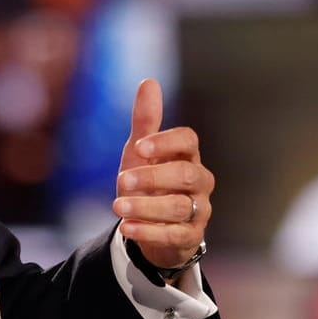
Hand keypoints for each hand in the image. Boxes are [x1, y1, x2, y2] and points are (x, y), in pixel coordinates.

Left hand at [113, 79, 213, 283]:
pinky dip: (150, 232)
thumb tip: (149, 81)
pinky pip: (175, 235)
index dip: (166, 142)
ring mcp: (199, 210)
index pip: (188, 141)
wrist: (154, 227)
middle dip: (153, 177)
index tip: (140, 146)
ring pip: (180, 207)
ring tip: (118, 207)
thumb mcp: (142, 153)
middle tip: (122, 181)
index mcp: (188, 155)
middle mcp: (199, 182)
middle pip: (186, 175)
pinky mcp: (191, 237)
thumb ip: (146, 121)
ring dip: (147, 207)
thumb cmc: (150, 183)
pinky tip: (127, 228)